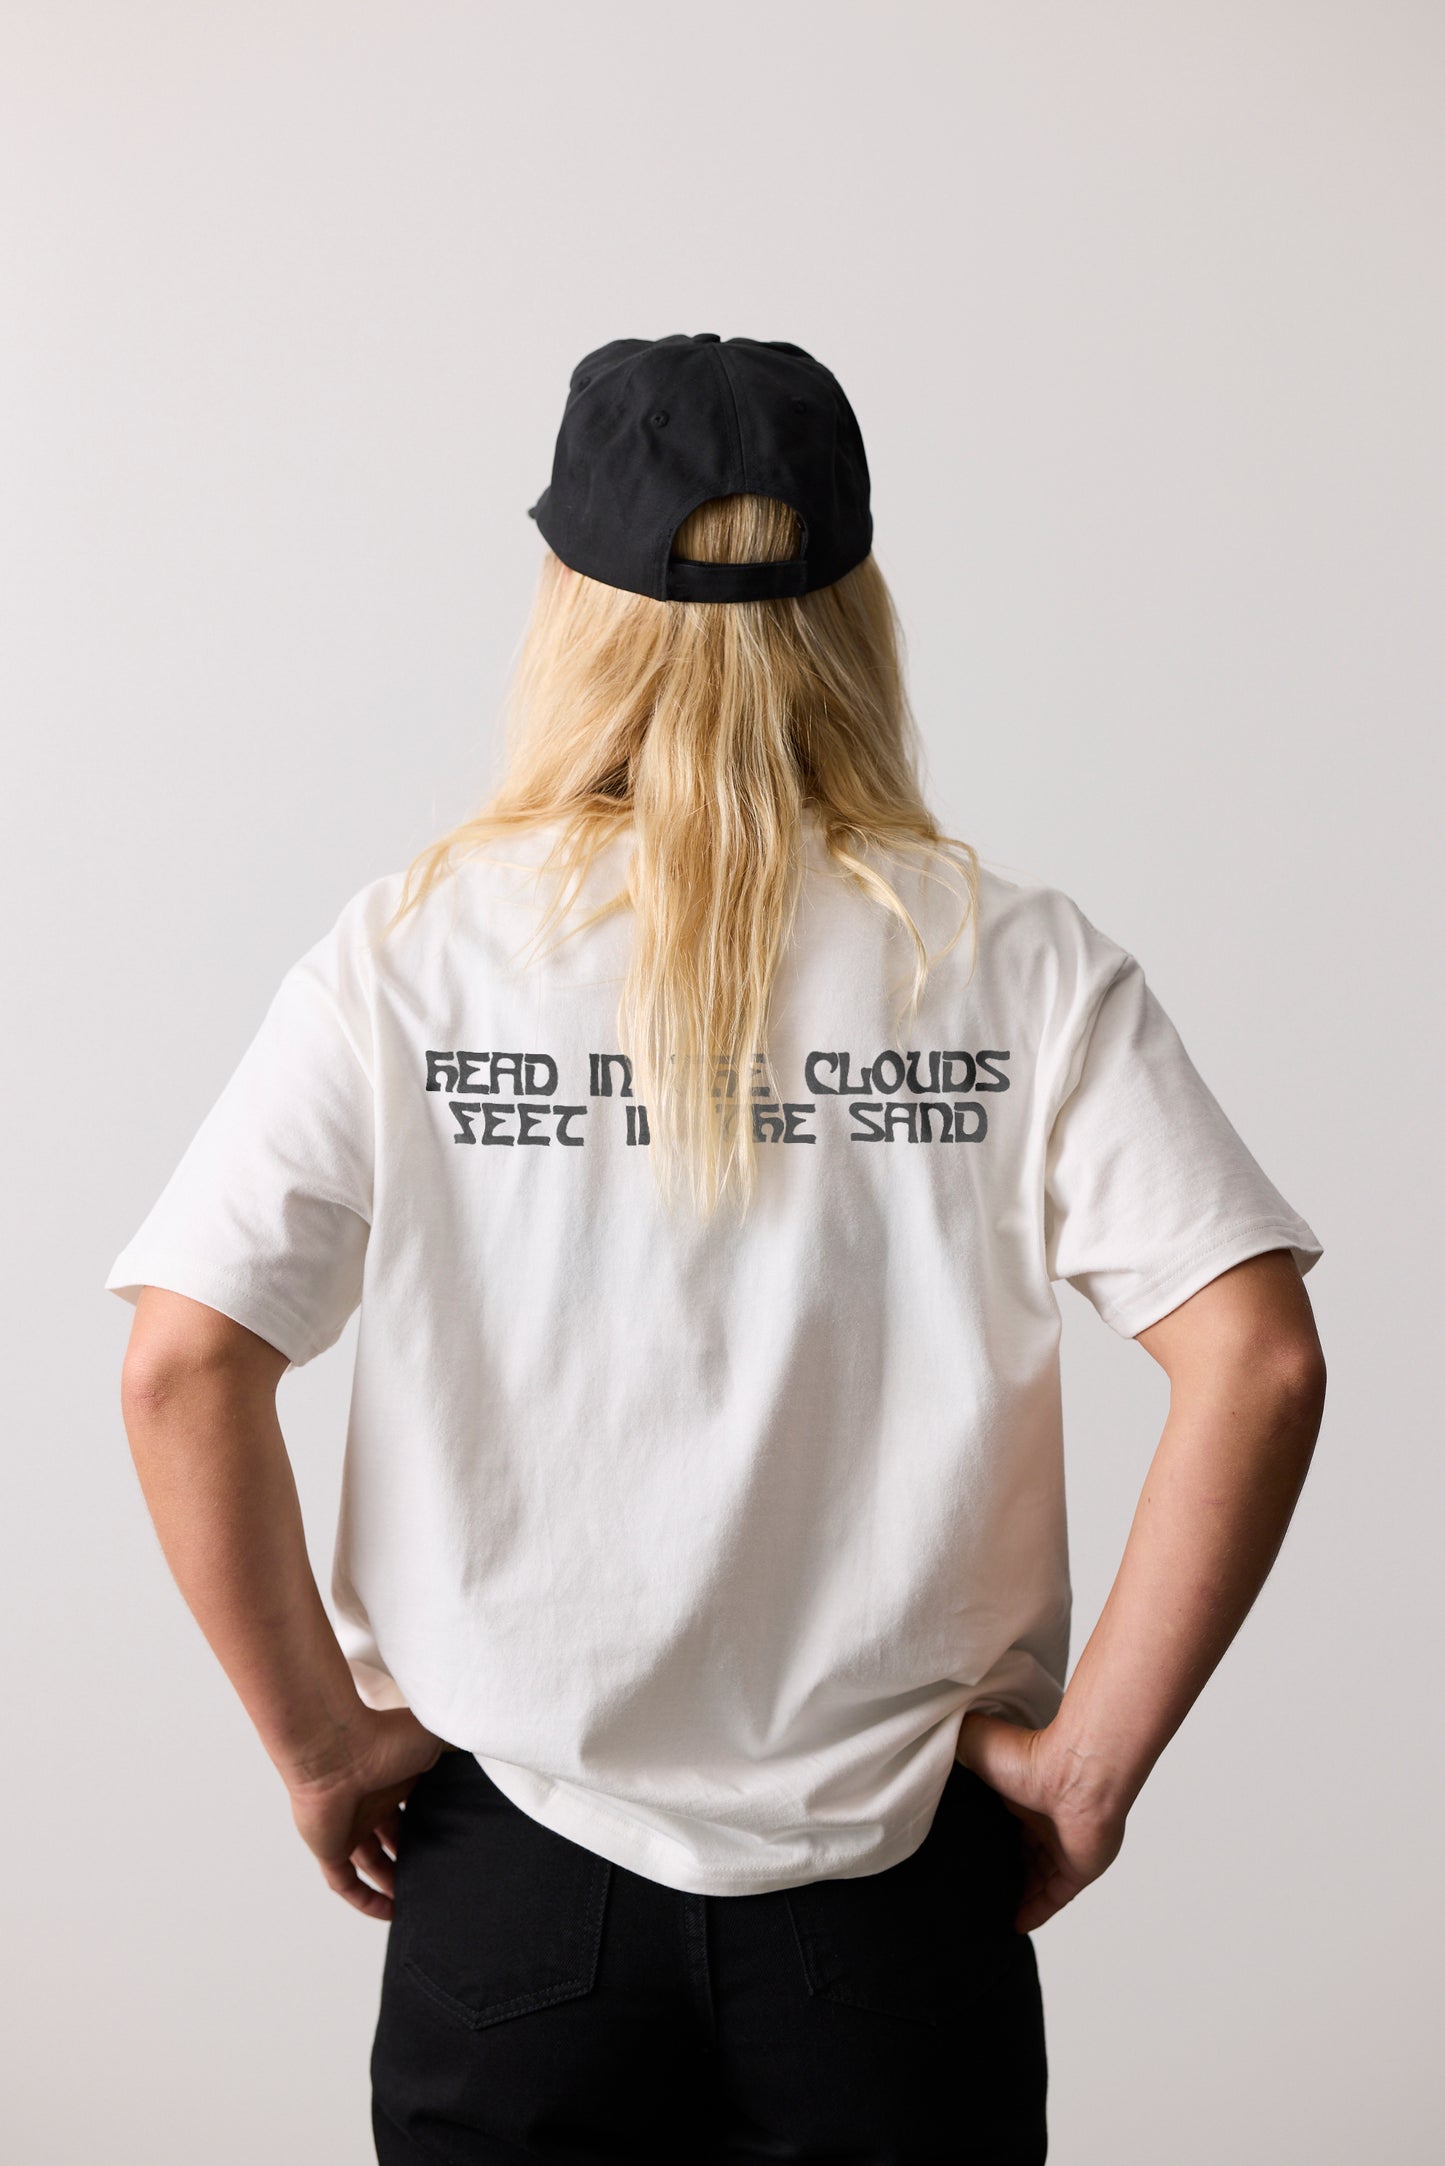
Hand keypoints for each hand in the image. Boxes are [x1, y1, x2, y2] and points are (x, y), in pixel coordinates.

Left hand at [285, 1706, 453, 1919]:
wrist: (336, 1745)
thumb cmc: (385, 1734)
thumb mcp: (437, 1740)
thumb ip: (461, 1751)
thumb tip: (492, 1750)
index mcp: (395, 1777)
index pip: (414, 1807)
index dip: (432, 1823)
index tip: (454, 1839)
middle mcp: (370, 1801)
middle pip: (393, 1837)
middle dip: (413, 1854)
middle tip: (439, 1874)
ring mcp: (346, 1826)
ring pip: (370, 1862)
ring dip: (391, 1882)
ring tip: (418, 1900)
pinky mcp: (329, 1848)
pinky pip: (345, 1882)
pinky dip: (365, 1899)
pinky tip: (389, 1912)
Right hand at [955, 1710, 1128, 1933]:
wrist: (1072, 1775)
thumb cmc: (1025, 1754)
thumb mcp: (973, 1742)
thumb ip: (952, 1749)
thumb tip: (927, 1755)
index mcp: (1019, 1793)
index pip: (1000, 1821)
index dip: (983, 1835)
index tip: (961, 1850)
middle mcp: (1043, 1821)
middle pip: (1018, 1852)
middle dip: (999, 1866)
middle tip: (971, 1885)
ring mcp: (1062, 1846)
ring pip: (1036, 1879)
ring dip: (1015, 1894)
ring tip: (986, 1911)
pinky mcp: (1077, 1869)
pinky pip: (1054, 1898)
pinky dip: (1035, 1911)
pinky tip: (1013, 1924)